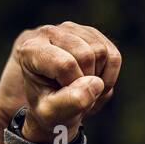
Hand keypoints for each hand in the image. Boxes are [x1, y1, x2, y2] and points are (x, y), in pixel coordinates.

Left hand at [0, 23, 118, 143]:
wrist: (54, 105)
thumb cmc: (47, 109)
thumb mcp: (51, 114)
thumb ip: (69, 102)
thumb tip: (96, 84)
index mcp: (30, 49)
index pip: (65, 64)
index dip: (72, 86)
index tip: (62, 97)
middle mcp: (49, 32)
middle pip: (86, 55)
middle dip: (87, 82)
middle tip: (75, 97)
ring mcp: (71, 29)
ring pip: (101, 53)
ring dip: (99, 81)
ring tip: (83, 91)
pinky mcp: (91, 34)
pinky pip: (113, 56)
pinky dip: (109, 77)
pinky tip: (94, 85)